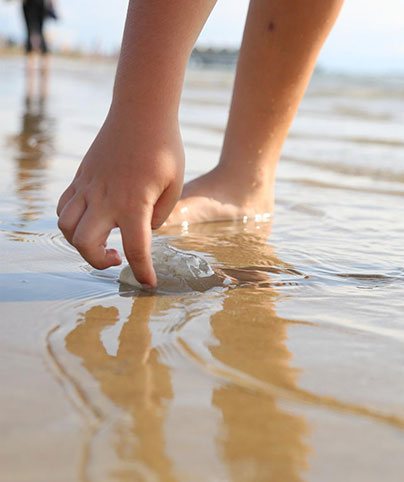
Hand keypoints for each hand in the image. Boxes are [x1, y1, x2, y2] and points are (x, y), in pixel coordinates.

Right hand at [56, 109, 183, 286]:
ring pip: (65, 227)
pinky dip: (71, 222)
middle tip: (116, 258)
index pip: (135, 249)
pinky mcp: (80, 177)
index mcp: (134, 203)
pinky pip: (64, 207)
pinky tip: (91, 221)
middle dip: (97, 263)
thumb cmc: (165, 147)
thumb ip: (159, 216)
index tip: (148, 284)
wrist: (141, 111)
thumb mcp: (174, 186)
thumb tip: (144, 230)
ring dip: (80, 244)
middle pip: (84, 245)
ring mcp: (88, 187)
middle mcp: (105, 198)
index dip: (142, 272)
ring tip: (102, 241)